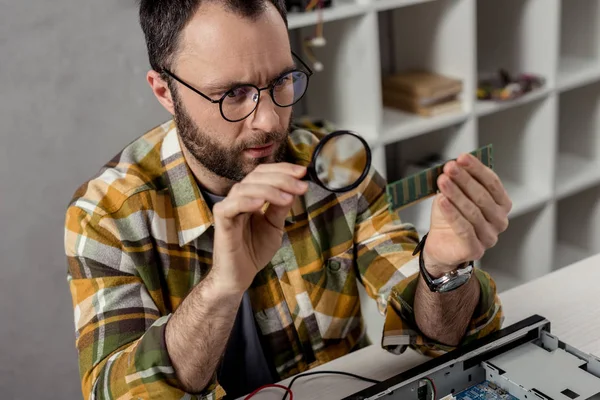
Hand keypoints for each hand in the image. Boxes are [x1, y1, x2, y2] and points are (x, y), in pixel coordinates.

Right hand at [211, 163, 308, 293]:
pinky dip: (246, 202)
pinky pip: (230, 206)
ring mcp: (228, 208)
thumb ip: (281, 208)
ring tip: (288, 198)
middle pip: (256, 177)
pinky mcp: (221, 222)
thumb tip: (295, 188)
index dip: (282, 169)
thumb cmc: (254, 250)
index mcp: (250, 196)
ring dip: (269, 190)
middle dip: (282, 178)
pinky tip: (261, 204)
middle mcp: (238, 198)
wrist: (240, 276)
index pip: (264, 173)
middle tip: (301, 185)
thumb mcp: (274, 226)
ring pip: (245, 188)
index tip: (303, 172)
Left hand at [424, 153, 511, 275]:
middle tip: (449, 167)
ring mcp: (489, 237)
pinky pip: (464, 229)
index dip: (477, 169)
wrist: (440, 245)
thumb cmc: (451, 217)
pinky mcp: (475, 249)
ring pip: (473, 212)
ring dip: (456, 194)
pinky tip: (442, 200)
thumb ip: (459, 181)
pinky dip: (452, 213)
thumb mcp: (455, 195)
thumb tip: (454, 163)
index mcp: (501, 205)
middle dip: (465, 180)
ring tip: (442, 181)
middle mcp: (500, 221)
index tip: (462, 157)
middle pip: (483, 196)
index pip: (492, 183)